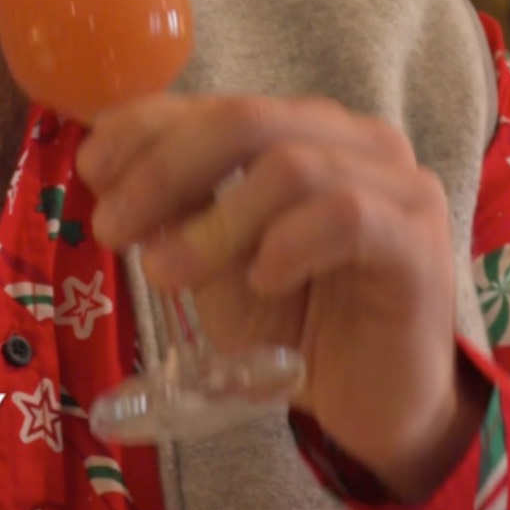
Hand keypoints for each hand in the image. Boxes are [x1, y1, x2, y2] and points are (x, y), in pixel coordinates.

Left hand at [75, 92, 485, 500]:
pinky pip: (348, 216)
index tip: (91, 172)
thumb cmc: (293, 325)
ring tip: (168, 274)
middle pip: (245, 119)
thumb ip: (177, 213)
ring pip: (291, 166)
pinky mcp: (418, 240)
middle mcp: (352, 141)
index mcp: (298, 131)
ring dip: (215, 222)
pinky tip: (262, 279)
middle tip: (114, 229)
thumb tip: (113, 178)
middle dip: (164, 169)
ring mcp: (396, 184)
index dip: (142, 129)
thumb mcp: (213, 264)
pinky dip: (288, 243)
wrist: (369, 405)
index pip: (211, 103)